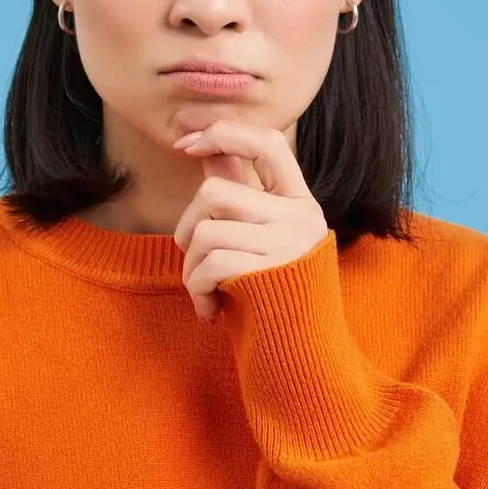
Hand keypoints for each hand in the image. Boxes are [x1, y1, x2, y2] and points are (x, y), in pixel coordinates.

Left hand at [172, 121, 328, 320]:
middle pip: (214, 192)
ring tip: (204, 288)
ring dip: (190, 265)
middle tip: (194, 258)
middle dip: (187, 226)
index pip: (268, 142)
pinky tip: (208, 308)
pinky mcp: (271, 273)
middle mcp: (301, 217)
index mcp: (300, 200)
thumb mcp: (259, 237)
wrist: (300, 355)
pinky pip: (209, 263)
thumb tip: (208, 151)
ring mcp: (288, 244)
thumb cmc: (271, 292)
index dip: (224, 133)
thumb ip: (240, 194)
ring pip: (205, 229)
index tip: (186, 144)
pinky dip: (196, 287)